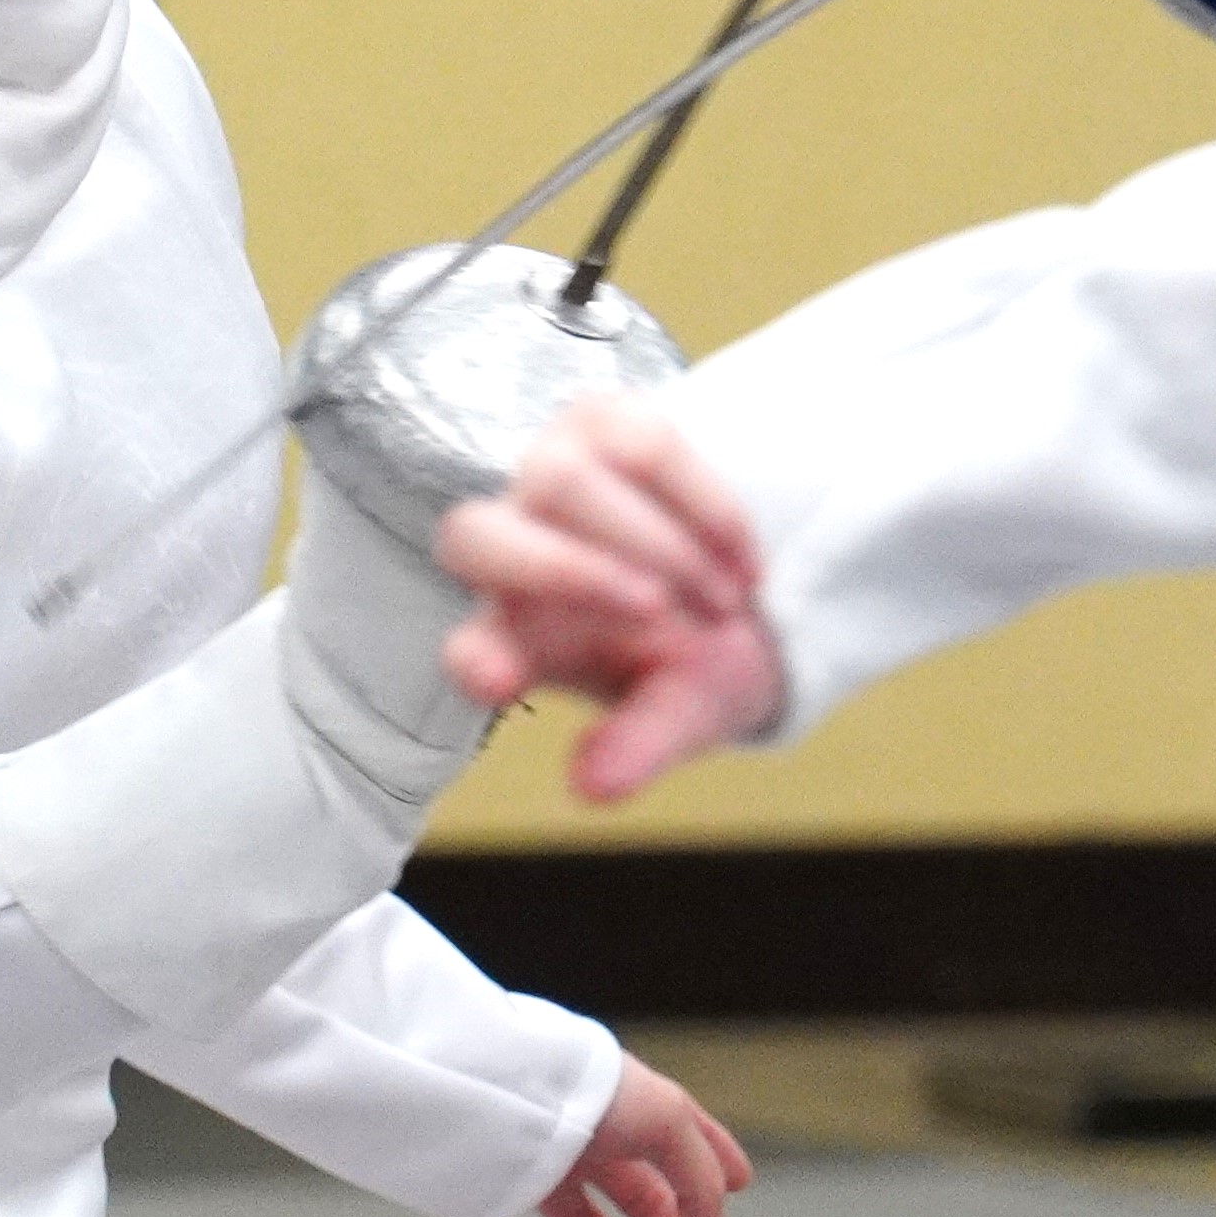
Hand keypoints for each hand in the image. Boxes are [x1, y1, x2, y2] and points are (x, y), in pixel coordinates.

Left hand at [440, 402, 786, 804]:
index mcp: (514, 639)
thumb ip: (636, 747)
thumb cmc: (694, 662)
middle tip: (657, 611)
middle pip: (474, 535)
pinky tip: (742, 558)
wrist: (753, 584)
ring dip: (657, 543)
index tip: (500, 680)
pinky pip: (643, 443)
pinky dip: (703, 504)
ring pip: (564, 481)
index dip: (474, 658)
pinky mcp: (608, 425)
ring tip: (726, 601)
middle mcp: (511, 550)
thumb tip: (593, 791)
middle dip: (562, 569)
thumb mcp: (679, 714)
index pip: (463, 645)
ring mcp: (550, 476)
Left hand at [464, 1057, 753, 1216]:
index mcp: (620, 1104)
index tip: (742, 1187)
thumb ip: (698, 1182)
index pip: (675, 1134)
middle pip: (641, 1195)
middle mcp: (577, 1135)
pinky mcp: (478, 1197)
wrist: (487, 1086)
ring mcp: (528, 1168)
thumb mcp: (666, 1122)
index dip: (711, 1160)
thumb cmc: (583, 1093)